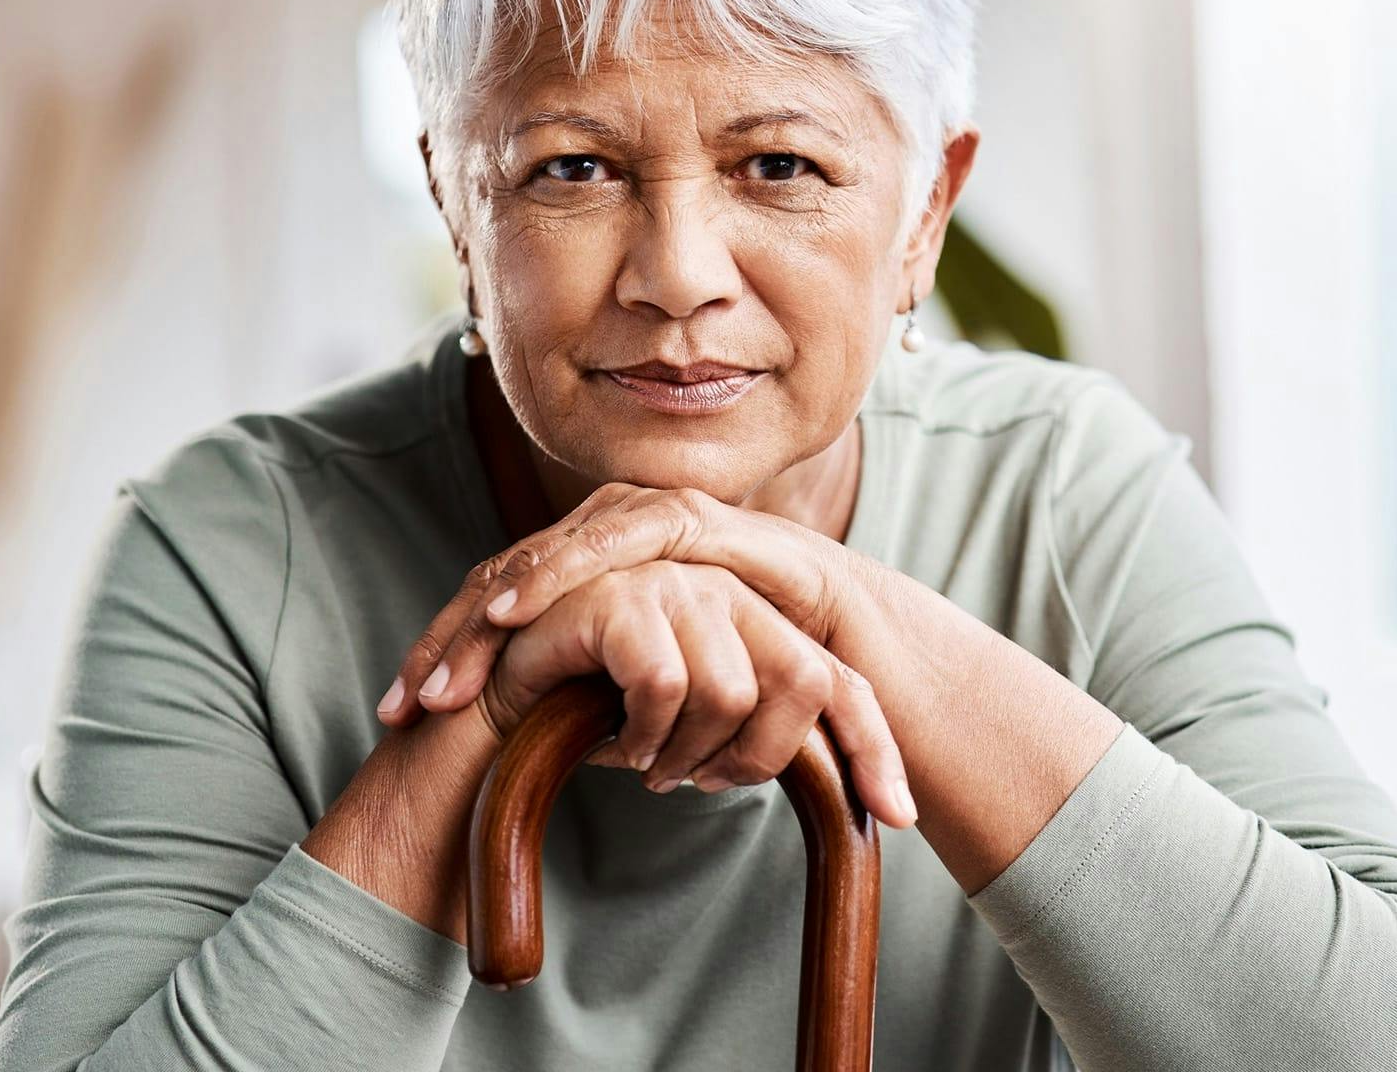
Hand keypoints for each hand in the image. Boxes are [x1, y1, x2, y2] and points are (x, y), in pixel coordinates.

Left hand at [390, 483, 890, 722]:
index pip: (497, 613)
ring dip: (495, 604)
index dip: (444, 659)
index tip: (398, 716)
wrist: (841, 637)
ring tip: (455, 648)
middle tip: (410, 699)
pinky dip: (560, 569)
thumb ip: (603, 705)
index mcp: (588, 581)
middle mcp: (605, 543)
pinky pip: (609, 541)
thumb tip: (562, 752)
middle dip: (451, 639)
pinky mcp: (689, 518)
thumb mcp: (653, 697)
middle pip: (502, 582)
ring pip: (543, 558)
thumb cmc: (746, 668)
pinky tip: (519, 608)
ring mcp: (643, 523)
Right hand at [471, 556, 916, 826]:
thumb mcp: (700, 734)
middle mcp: (726, 587)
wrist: (498, 704)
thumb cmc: (598, 717)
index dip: (873, 748)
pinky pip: (666, 685)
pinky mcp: (621, 592)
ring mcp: (674, 578)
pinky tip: (611, 738)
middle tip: (690, 784)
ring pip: (734, 692)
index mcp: (754, 617)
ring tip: (640, 758)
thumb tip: (881, 805)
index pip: (841, 682)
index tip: (898, 819)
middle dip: (754, 759)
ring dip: (683, 752)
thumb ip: (769, 739)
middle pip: (804, 682)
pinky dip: (640, 732)